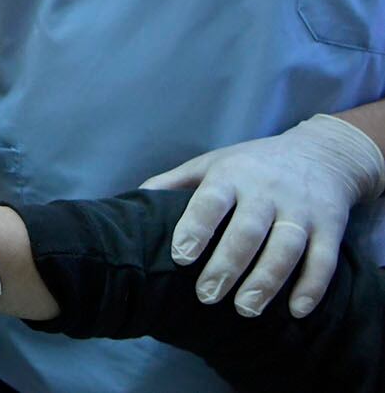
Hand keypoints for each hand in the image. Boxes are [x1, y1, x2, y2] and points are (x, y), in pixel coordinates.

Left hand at [141, 114, 384, 317]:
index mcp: (232, 175)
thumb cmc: (252, 164)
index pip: (211, 201)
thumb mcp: (212, 163)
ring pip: (285, 247)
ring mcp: (301, 209)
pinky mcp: (330, 226)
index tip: (181, 257)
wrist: (321, 153)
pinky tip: (295, 311)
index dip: (196, 227)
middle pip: (247, 231)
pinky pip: (324, 260)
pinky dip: (312, 286)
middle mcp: (267, 191)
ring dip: (266, 281)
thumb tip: (133, 200)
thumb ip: (175, 182)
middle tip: (207, 296)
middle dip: (227, 265)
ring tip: (245, 308)